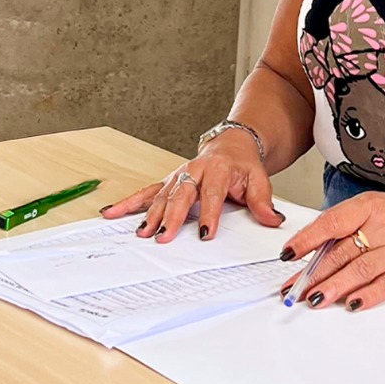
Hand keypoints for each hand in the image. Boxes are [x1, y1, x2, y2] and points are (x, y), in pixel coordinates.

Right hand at [99, 130, 284, 242]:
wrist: (232, 145)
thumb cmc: (243, 166)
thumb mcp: (259, 180)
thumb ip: (263, 202)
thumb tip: (273, 221)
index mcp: (217, 169)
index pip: (212, 194)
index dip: (208, 214)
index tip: (204, 234)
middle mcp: (193, 170)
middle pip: (180, 195)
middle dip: (171, 217)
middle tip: (164, 237)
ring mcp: (177, 175)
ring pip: (160, 195)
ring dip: (149, 214)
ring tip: (141, 233)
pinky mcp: (167, 181)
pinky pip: (146, 192)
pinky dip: (128, 203)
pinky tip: (111, 212)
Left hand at [276, 192, 384, 310]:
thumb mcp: (376, 207)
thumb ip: (347, 224)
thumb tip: (313, 250)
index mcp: (371, 205)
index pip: (332, 223)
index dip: (307, 240)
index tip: (289, 254)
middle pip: (342, 252)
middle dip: (313, 273)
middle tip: (293, 287)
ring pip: (359, 271)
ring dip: (333, 287)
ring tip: (313, 298)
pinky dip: (366, 296)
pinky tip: (351, 304)